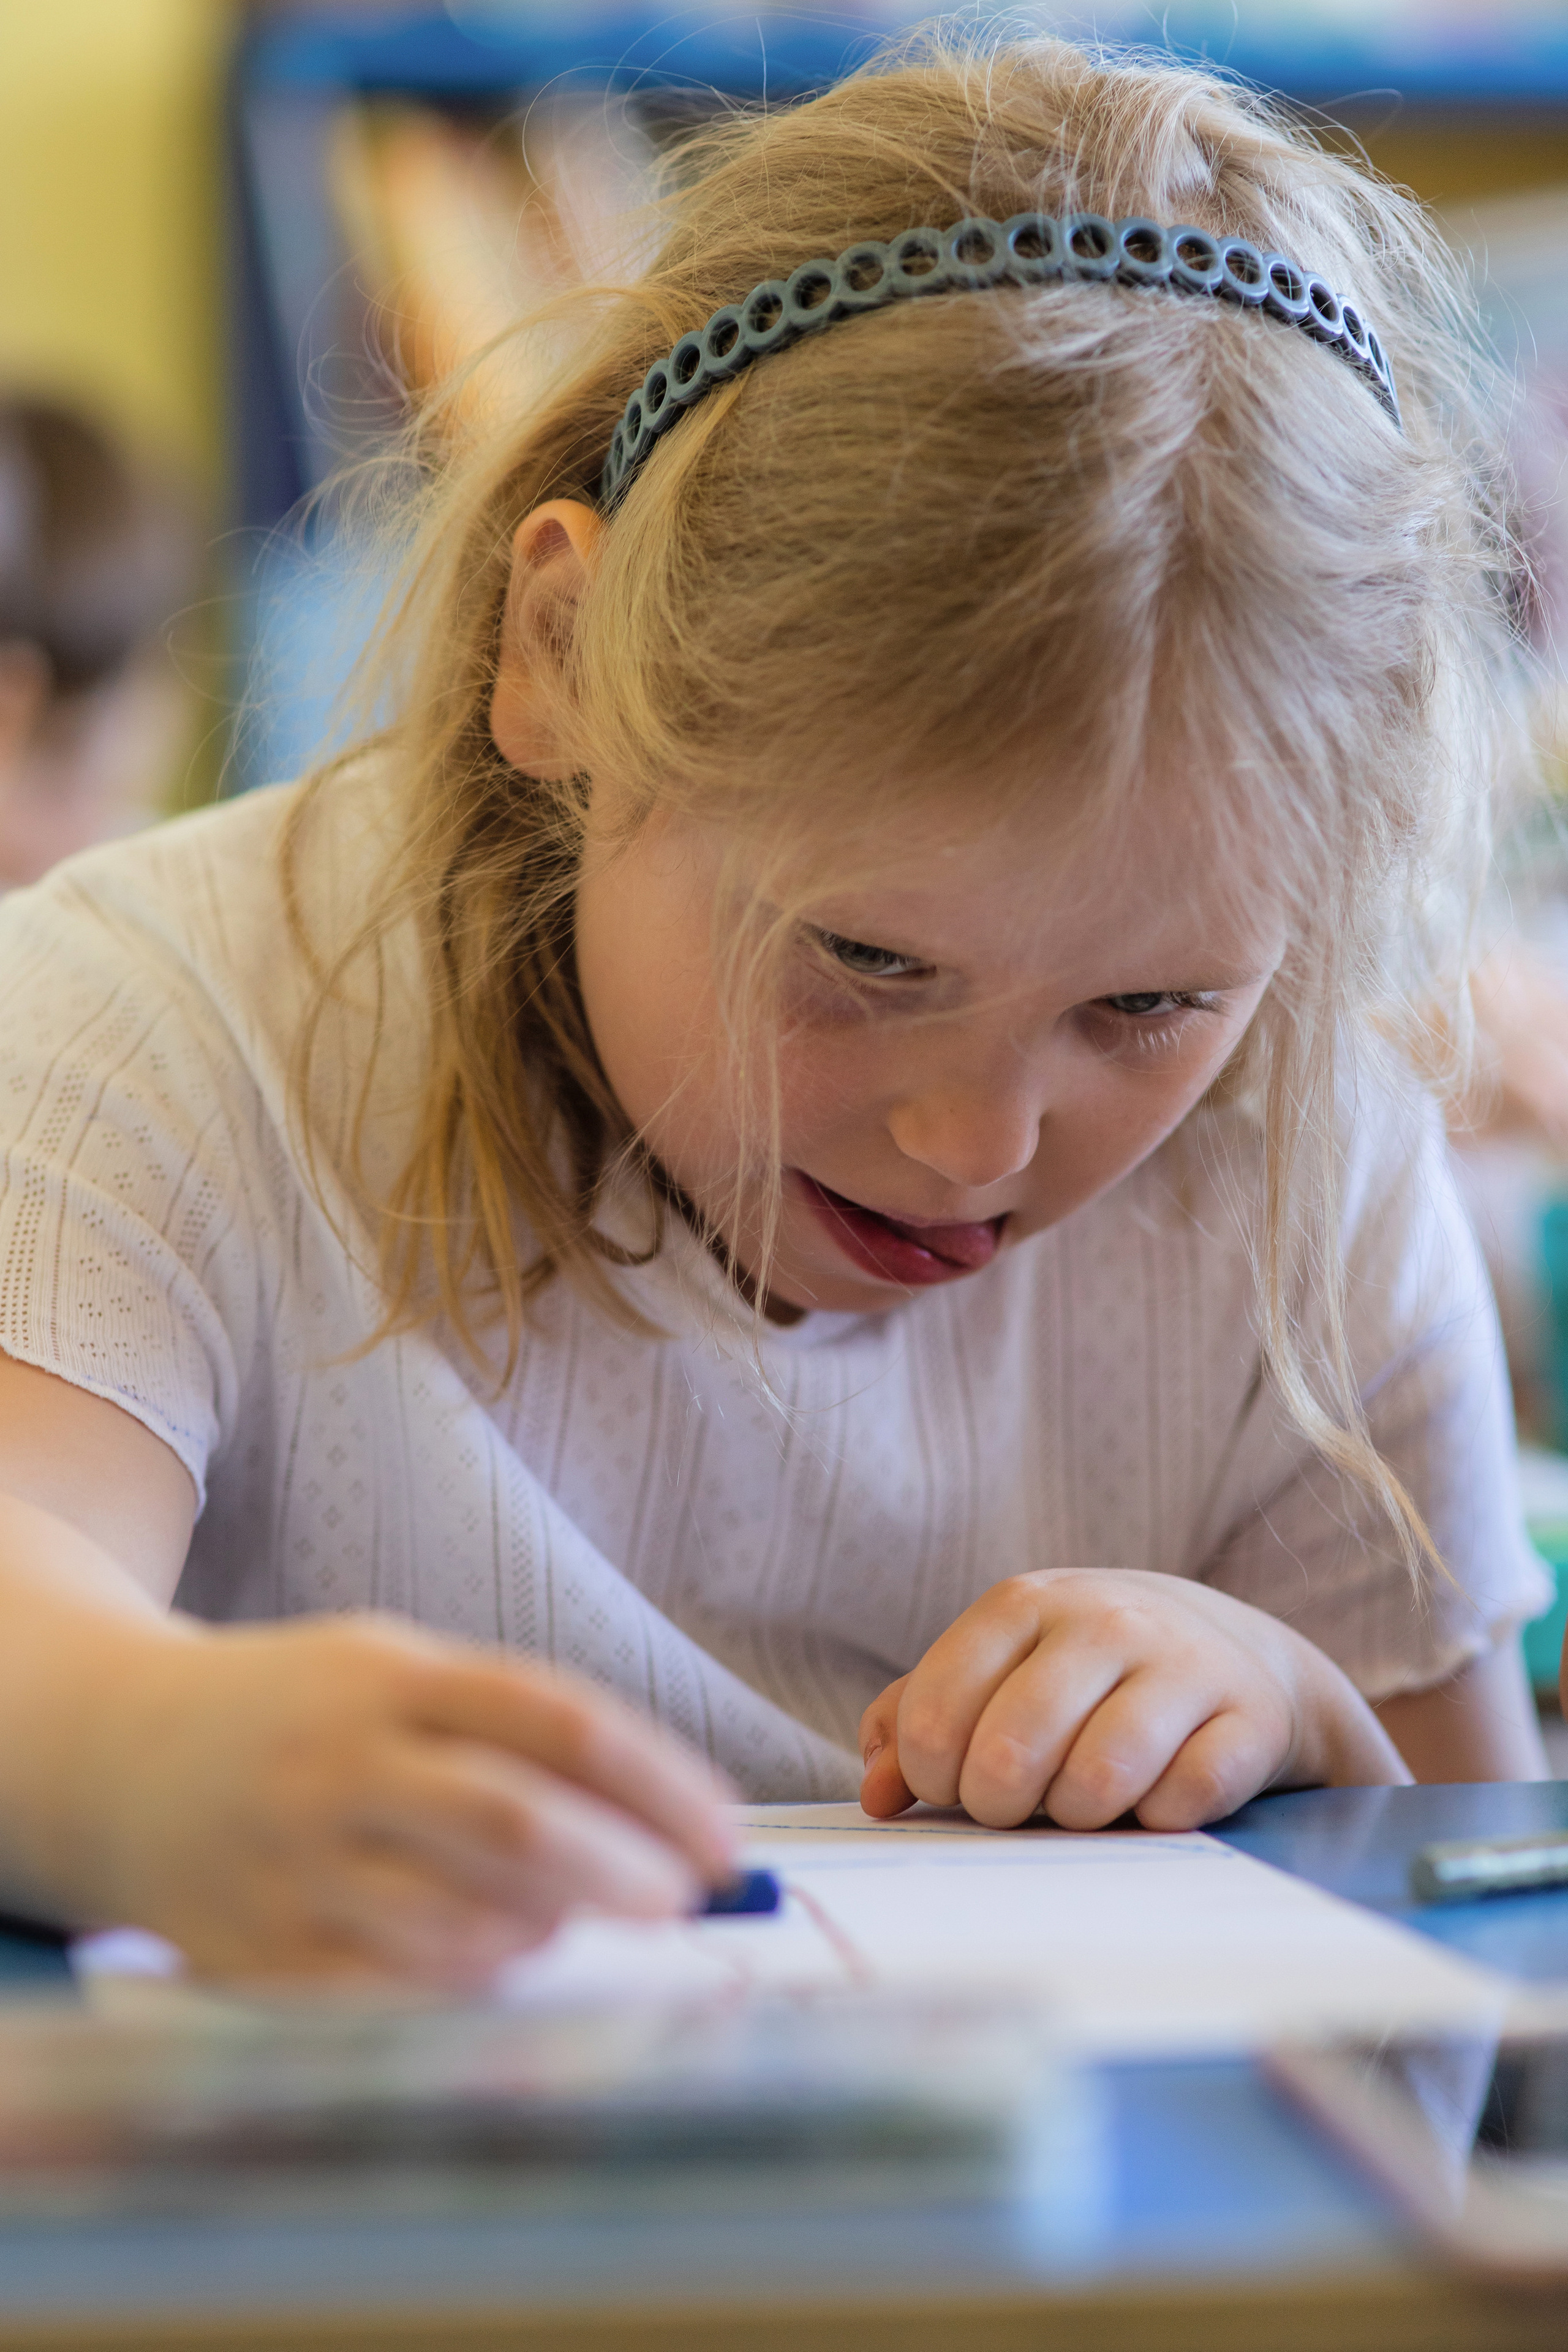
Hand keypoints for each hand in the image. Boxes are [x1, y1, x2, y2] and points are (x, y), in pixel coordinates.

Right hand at [80, 1613, 734, 1987]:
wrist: (118, 1756)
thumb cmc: (303, 1714)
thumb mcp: (396, 1672)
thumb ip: (513, 1733)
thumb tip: (657, 1827)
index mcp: (390, 1675)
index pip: (557, 1723)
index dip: (659, 1783)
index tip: (723, 1834)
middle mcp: (342, 1764)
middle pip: (516, 1826)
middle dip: (625, 1871)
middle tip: (686, 1899)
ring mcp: (294, 1862)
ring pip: (465, 1921)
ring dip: (552, 1930)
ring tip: (571, 1913)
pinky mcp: (257, 1952)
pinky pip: (397, 1990)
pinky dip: (471, 1980)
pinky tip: (494, 1954)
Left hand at [858, 1570, 1408, 1830]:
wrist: (1228, 1652)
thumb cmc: (1080, 1677)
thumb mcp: (994, 1673)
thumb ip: (915, 1722)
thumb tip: (878, 1794)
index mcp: (1022, 1604)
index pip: (936, 1711)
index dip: (930, 1775)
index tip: (952, 1786)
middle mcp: (1103, 1620)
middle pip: (1011, 1750)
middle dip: (999, 1805)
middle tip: (1016, 1806)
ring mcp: (1182, 1664)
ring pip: (1099, 1779)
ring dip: (1079, 1817)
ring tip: (1083, 1803)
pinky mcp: (1249, 1719)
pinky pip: (1185, 1798)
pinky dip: (1159, 1820)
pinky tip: (1154, 1801)